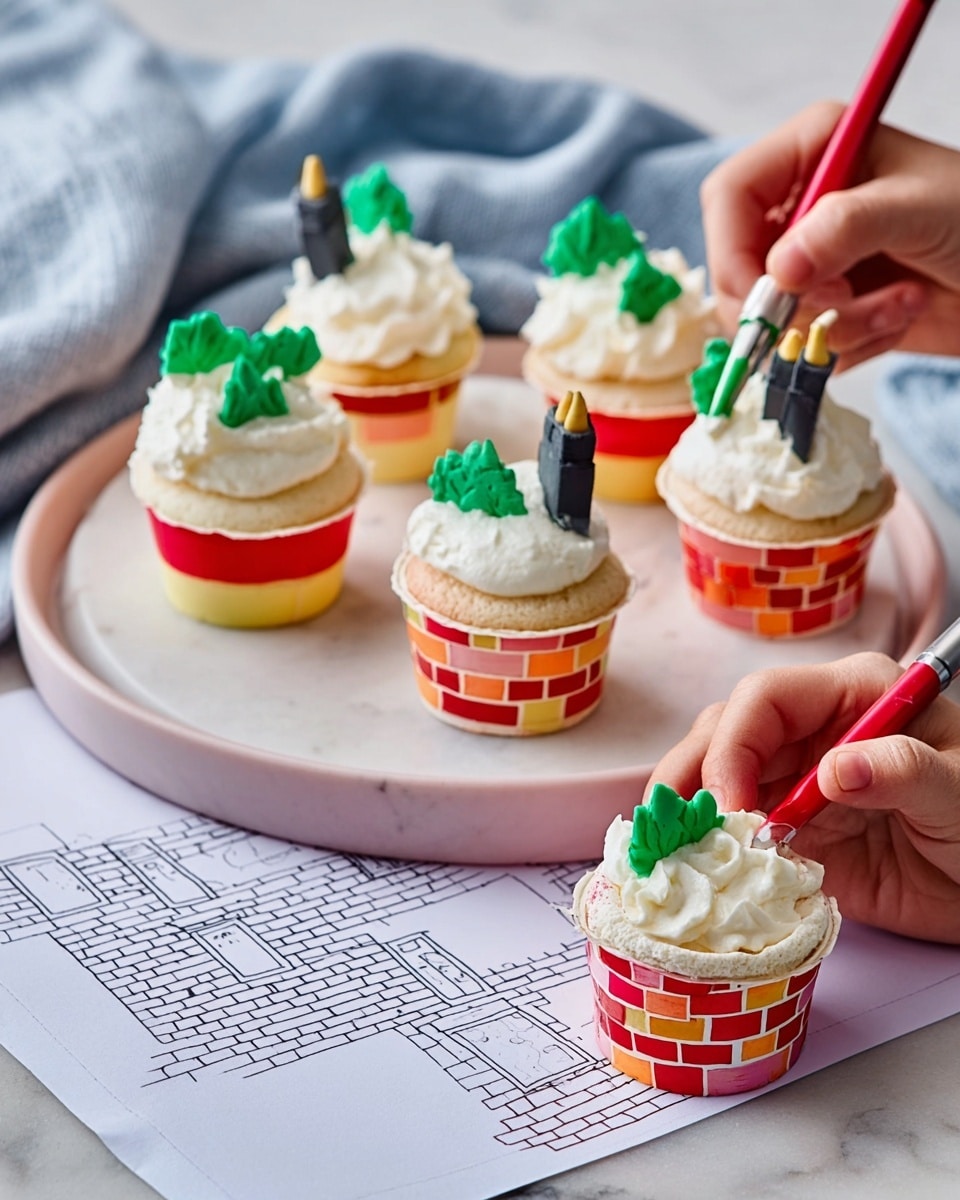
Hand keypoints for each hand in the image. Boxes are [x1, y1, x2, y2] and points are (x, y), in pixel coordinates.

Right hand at [648, 652, 959, 943]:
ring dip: (687, 810)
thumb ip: (906, 770)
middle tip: (679, 827)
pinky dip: (705, 848)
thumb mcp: (959, 790)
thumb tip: (839, 768)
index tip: (733, 802)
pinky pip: (732, 833)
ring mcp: (794, 782)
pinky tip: (688, 863)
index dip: (734, 744)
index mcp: (852, 696)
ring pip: (714, 779)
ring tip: (669, 845)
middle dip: (691, 774)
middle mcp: (811, 732)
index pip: (765, 699)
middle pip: (722, 733)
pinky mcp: (788, 832)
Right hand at [701, 101, 959, 369]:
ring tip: (896, 306)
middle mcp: (803, 205)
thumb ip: (847, 228)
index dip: (733, 251)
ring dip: (835, 326)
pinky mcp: (831, 308)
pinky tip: (899, 317)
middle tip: (838, 307)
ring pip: (773, 317)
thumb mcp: (919, 208)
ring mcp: (816, 260)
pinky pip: (804, 344)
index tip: (769, 295)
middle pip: (736, 267)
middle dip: (788, 302)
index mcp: (814, 151)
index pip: (729, 197)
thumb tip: (781, 269)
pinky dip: (851, 345)